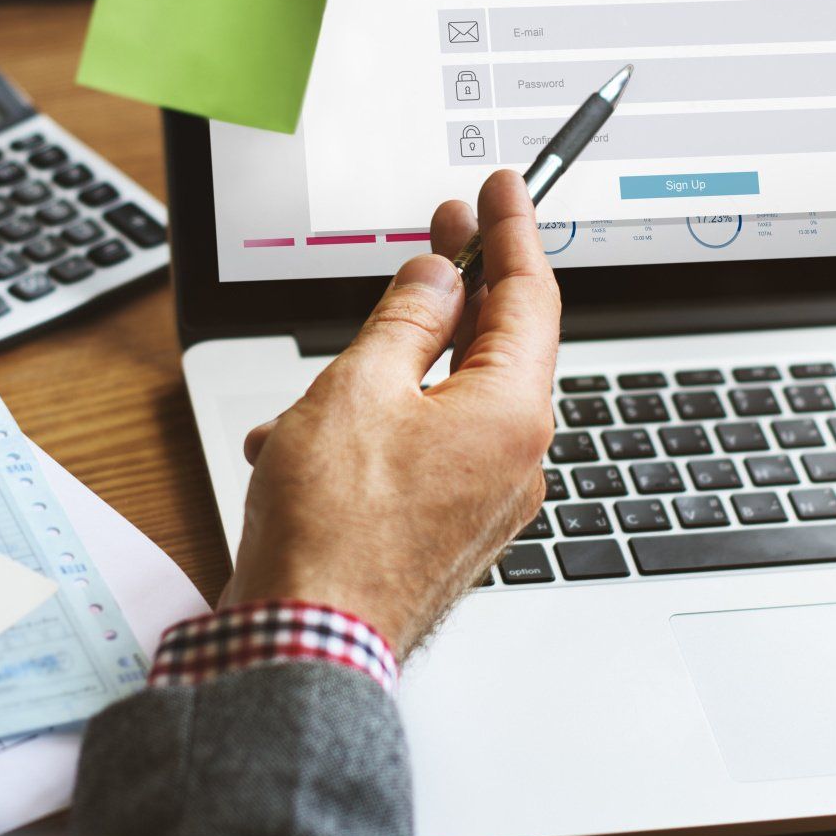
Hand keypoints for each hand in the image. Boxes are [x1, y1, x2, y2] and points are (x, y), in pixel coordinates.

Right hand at [220, 171, 559, 657]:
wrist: (306, 646)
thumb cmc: (333, 532)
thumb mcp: (359, 388)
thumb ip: (405, 319)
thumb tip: (438, 278)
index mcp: (512, 413)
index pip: (529, 296)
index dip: (511, 231)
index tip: (501, 189)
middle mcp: (515, 458)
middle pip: (496, 345)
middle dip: (456, 288)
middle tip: (442, 229)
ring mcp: (485, 499)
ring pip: (445, 400)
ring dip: (385, 375)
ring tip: (319, 383)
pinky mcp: (449, 529)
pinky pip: (423, 451)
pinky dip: (371, 430)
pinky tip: (305, 442)